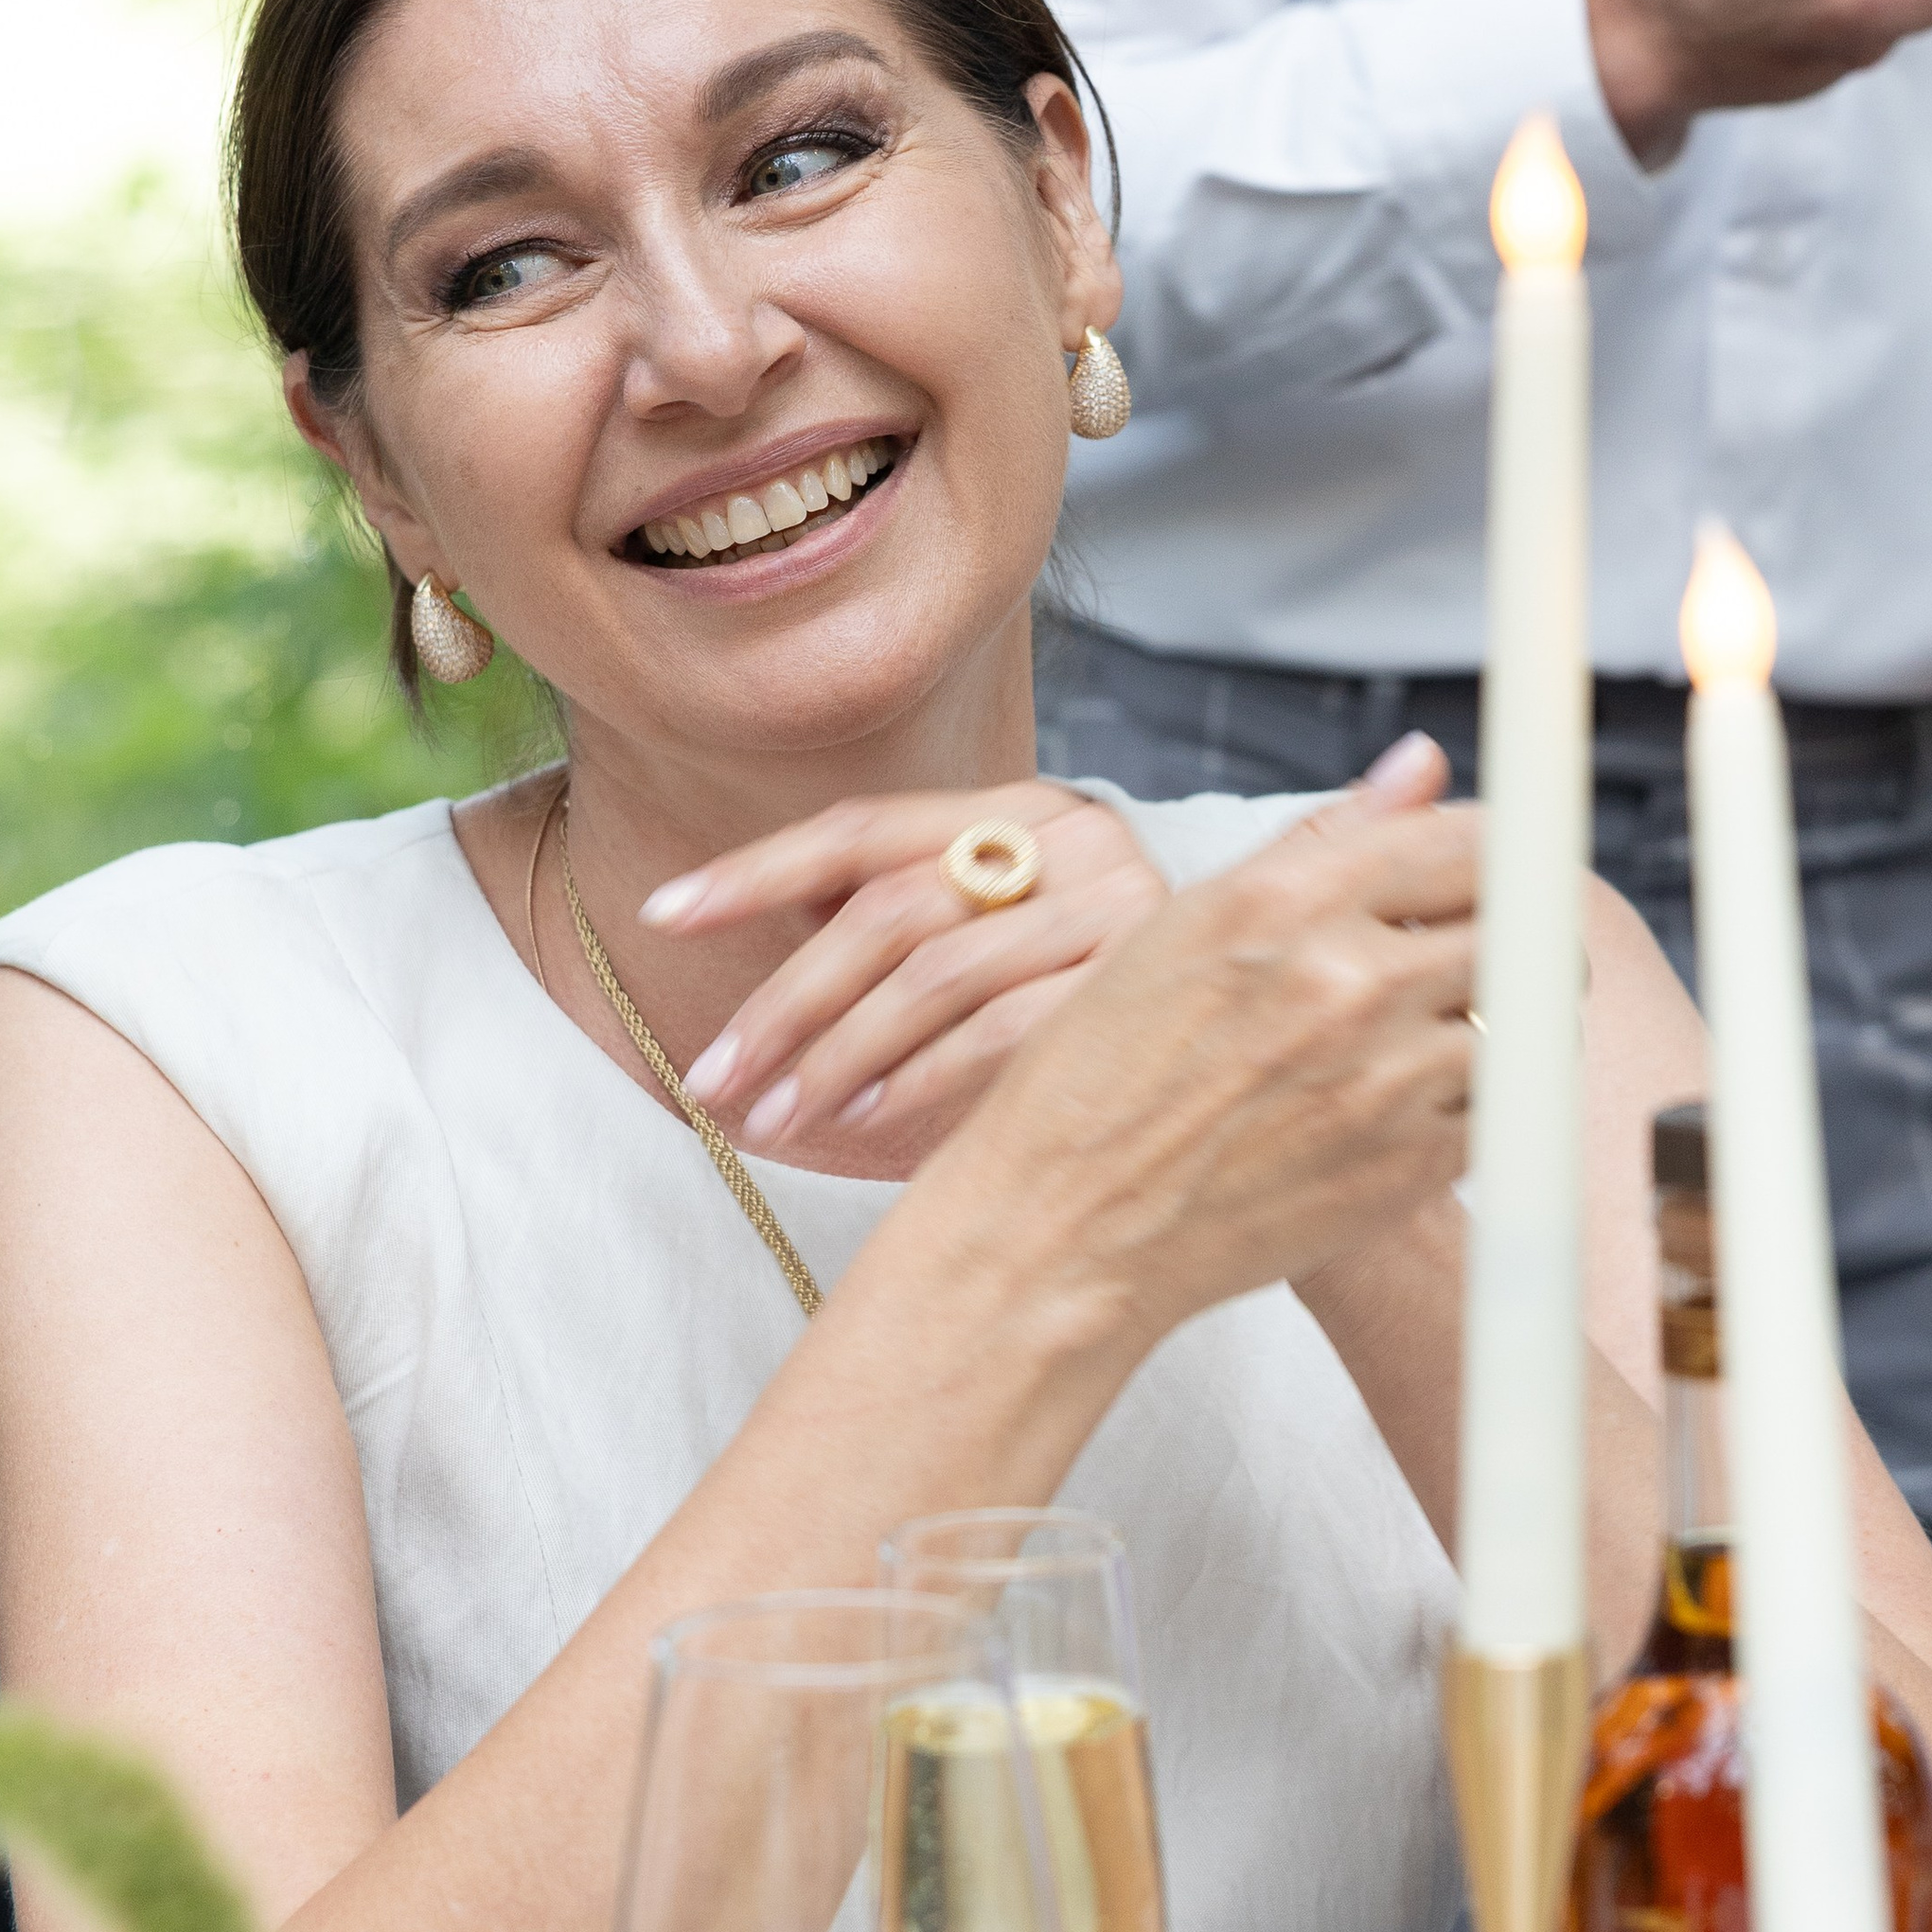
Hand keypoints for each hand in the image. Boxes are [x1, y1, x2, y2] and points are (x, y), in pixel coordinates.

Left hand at [640, 781, 1159, 1160]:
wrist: (1265, 1083)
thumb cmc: (1101, 1027)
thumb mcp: (997, 950)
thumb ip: (905, 920)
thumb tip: (773, 905)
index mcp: (1026, 810)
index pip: (863, 830)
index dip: (756, 871)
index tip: (667, 914)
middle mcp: (1080, 840)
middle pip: (887, 910)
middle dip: (784, 1000)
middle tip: (712, 1075)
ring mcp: (1123, 912)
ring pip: (935, 974)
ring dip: (836, 1055)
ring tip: (773, 1119)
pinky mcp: (1151, 992)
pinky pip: (1005, 1031)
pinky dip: (923, 1078)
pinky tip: (865, 1121)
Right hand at [948, 781, 1478, 1345]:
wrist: (1063, 1229)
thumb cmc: (1100, 1077)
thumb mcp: (1185, 927)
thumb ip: (1322, 843)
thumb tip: (1424, 764)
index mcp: (1286, 902)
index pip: (1469, 843)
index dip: (1490, 862)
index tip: (1478, 886)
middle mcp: (1345, 981)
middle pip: (1520, 932)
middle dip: (1505, 946)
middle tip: (1454, 973)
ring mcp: (1385, 1080)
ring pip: (1520, 1027)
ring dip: (1487, 1031)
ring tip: (1409, 1050)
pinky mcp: (1408, 1170)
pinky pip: (1498, 1116)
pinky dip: (1466, 1111)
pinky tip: (1389, 1116)